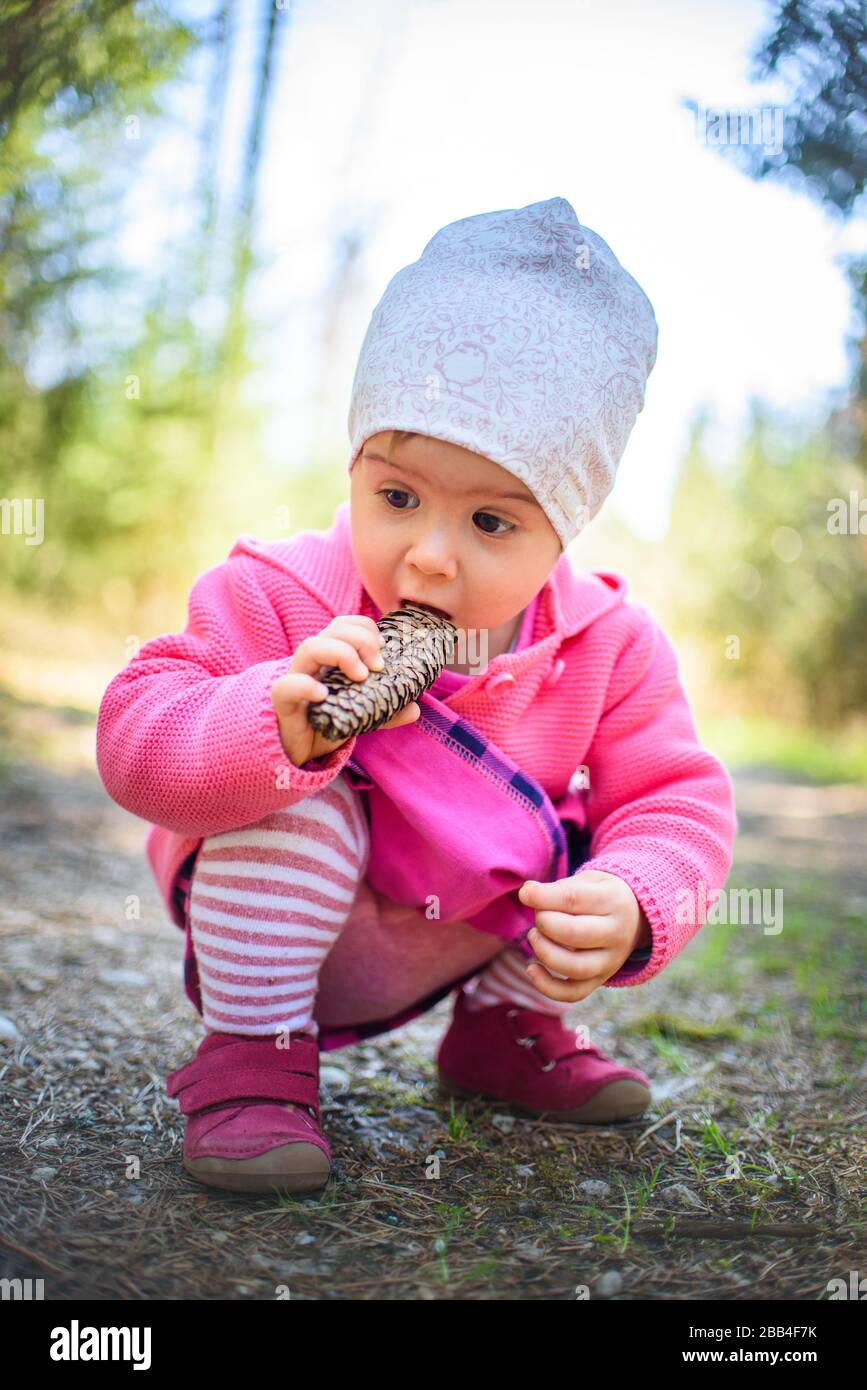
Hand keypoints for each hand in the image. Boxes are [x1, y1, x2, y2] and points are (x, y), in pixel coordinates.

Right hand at [271, 614, 420, 767]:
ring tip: (361, 676)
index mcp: (330, 659)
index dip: (365, 629)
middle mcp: (313, 663)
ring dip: (340, 653)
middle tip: (379, 665)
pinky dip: (305, 686)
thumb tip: (415, 709)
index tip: (383, 649)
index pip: (343, 625)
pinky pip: (285, 687)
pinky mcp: (283, 703)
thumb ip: (388, 710)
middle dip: (360, 640)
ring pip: (309, 647)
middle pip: (332, 630)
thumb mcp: (365, 715)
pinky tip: (324, 695)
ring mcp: (296, 679)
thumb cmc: (330, 723)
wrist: (301, 752)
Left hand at [517, 869, 649, 1002]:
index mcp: (614, 900)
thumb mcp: (586, 881)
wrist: (635, 917)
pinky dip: (548, 986)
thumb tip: (527, 893)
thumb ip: (557, 888)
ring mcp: (611, 961)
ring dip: (544, 952)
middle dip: (545, 923)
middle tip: (540, 915)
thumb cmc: (600, 895)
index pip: (573, 899)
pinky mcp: (600, 979)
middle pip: (573, 934)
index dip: (542, 897)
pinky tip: (532, 968)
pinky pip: (574, 993)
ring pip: (575, 967)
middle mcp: (616, 933)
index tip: (525, 894)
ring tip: (535, 936)